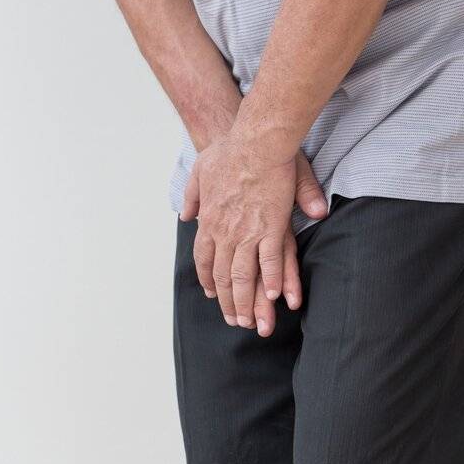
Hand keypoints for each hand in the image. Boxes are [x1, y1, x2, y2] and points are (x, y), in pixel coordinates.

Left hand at [181, 148, 326, 334]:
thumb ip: (192, 195)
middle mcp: (225, 232)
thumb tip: (186, 215)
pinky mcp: (273, 227)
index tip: (211, 293)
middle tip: (234, 322)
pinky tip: (277, 297)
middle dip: (228, 301)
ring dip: (248, 301)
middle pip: (224, 275)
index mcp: (210, 220)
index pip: (205, 258)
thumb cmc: (229, 150)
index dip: (208, 278)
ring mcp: (248, 231)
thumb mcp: (199, 171)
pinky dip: (273, 281)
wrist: (254, 141)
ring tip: (253, 322)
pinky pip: (272, 261)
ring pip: (245, 276)